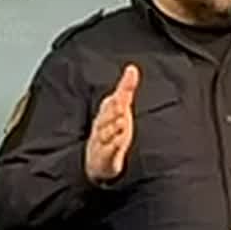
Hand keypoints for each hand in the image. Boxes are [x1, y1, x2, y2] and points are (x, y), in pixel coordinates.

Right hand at [84, 64, 138, 184]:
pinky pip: (108, 151)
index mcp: (106, 113)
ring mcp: (101, 142)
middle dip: (113, 112)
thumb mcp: (120, 109)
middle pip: (106, 118)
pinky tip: (119, 142)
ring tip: (121, 123)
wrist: (98, 161)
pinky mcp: (104, 157)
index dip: (116, 100)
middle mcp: (102, 126)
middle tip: (122, 107)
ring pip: (105, 134)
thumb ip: (127, 88)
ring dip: (113, 129)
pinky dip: (112, 146)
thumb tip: (132, 68)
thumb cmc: (110, 130)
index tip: (122, 95)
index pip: (110, 103)